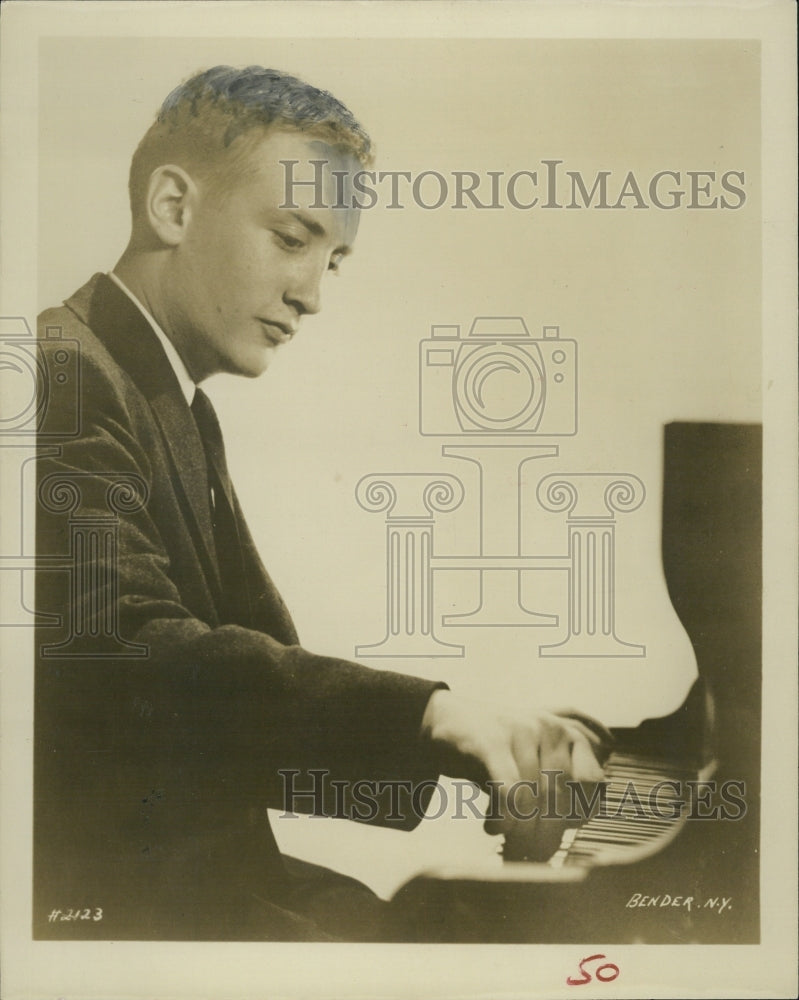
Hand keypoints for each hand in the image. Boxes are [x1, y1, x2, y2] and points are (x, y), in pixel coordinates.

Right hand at [420, 689, 608, 838]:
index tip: (557, 833)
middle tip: (530, 855)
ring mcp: (522, 731)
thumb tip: (556, 847)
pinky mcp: (492, 741)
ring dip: (521, 833)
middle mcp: (551, 729)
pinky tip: (493, 827)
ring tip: (508, 845)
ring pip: (534, 799)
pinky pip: (509, 792)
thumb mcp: (534, 764)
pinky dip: (504, 819)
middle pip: (560, 798)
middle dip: (545, 836)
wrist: (449, 720)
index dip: (577, 815)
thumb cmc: (497, 753)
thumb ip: (556, 794)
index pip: (591, 785)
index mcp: (569, 735)